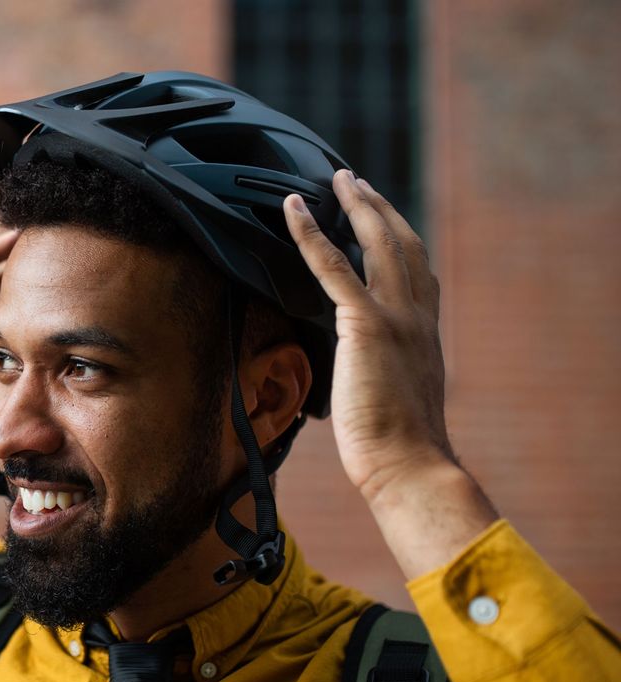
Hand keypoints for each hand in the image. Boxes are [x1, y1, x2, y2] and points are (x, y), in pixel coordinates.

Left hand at [283, 170, 455, 500]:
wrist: (410, 464)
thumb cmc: (398, 449)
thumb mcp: (395, 401)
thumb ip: (383, 377)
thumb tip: (364, 378)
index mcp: (425, 334)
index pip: (417, 273)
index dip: (401, 240)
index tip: (385, 218)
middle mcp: (416, 317)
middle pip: (402, 244)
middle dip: (378, 208)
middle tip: (356, 181)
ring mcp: (395, 317)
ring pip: (377, 242)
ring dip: (356, 204)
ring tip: (337, 178)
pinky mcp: (365, 324)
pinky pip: (333, 265)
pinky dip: (311, 232)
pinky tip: (294, 208)